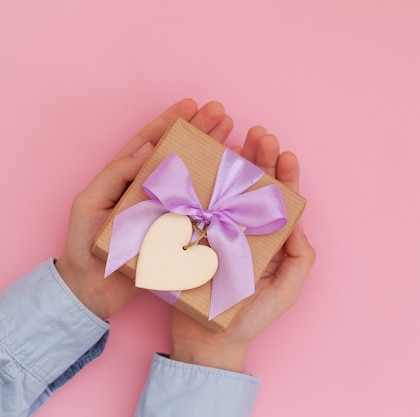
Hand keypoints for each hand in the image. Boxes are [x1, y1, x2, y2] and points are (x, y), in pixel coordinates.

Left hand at [55, 99, 233, 318]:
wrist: (94, 289)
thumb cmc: (85, 245)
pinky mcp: (180, 230)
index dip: (170, 122)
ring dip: (213, 154)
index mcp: (128, 178)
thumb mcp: (90, 204)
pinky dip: (218, 192)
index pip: (151, 142)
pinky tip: (233, 178)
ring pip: (194, 176)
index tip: (191, 105)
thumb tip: (148, 149)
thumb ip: (115, 176)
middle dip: (200, 131)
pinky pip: (201, 206)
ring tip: (233, 134)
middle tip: (222, 114)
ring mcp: (168, 208)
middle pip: (179, 153)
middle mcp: (152, 189)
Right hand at [170, 127, 315, 371]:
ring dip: (234, 164)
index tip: (285, 154)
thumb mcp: (287, 291)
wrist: (207, 340)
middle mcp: (248, 230)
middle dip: (261, 159)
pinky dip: (205, 182)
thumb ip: (301, 259)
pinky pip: (201, 204)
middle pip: (257, 188)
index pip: (283, 202)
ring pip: (230, 190)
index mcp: (273, 240)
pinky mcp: (196, 235)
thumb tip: (299, 223)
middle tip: (260, 135)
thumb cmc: (251, 318)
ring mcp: (221, 231)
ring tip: (237, 139)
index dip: (286, 176)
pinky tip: (207, 163)